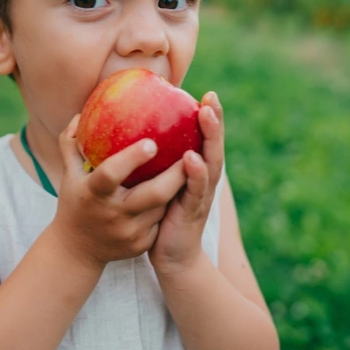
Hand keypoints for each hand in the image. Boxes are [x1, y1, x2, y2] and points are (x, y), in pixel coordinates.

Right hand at [50, 115, 187, 270]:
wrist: (76, 251)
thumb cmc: (75, 202)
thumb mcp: (69, 175)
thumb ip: (71, 144)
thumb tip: (81, 114)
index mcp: (92, 194)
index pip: (111, 174)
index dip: (131, 158)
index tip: (152, 142)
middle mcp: (113, 215)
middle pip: (153, 194)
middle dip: (175, 174)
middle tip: (191, 151)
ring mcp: (129, 233)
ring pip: (163, 206)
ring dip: (176, 187)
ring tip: (191, 164)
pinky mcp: (141, 244)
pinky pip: (161, 219)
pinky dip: (170, 204)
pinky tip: (180, 189)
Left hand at [149, 91, 224, 275]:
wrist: (172, 257)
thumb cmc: (161, 216)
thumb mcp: (160, 184)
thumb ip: (157, 162)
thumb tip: (135, 133)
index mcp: (196, 171)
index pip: (204, 139)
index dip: (208, 117)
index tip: (206, 92)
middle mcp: (204, 180)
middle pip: (213, 145)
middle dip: (214, 121)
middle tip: (211, 98)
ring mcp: (201, 196)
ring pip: (210, 163)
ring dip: (209, 139)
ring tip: (206, 115)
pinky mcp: (193, 212)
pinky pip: (195, 190)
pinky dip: (196, 173)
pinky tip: (191, 158)